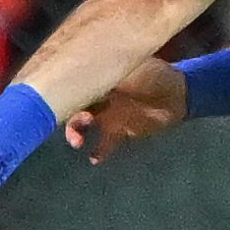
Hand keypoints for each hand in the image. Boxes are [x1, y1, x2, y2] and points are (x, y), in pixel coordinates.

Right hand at [65, 57, 186, 163]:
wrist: (180, 95)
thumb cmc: (156, 77)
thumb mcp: (130, 71)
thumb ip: (108, 74)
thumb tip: (84, 73)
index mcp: (99, 75)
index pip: (72, 82)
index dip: (58, 90)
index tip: (49, 100)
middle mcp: (98, 94)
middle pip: (71, 105)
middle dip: (65, 114)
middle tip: (71, 122)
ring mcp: (108, 114)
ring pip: (83, 125)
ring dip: (76, 133)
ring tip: (78, 142)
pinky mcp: (120, 131)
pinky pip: (104, 144)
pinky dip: (98, 152)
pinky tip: (95, 159)